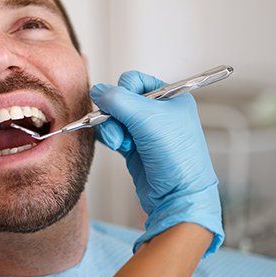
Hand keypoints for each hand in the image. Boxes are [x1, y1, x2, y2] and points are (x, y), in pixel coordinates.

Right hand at [90, 70, 223, 255]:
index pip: (135, 80)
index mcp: (170, 97)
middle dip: (115, 115)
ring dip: (112, 129)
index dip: (124, 91)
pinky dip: (111, 139)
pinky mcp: (135, 146)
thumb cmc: (175, 156)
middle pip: (120, 100)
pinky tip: (119, 148)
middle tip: (122, 130)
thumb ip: (118, 100)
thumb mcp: (146, 119)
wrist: (178, 196)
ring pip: (113, 117)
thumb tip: (97, 90)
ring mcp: (145, 130)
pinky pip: (112, 133)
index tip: (125, 107)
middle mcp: (158, 111)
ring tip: (122, 144)